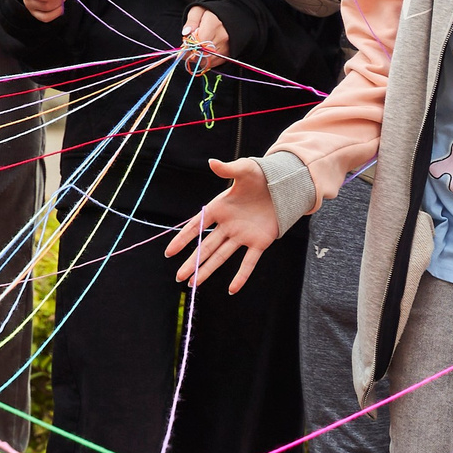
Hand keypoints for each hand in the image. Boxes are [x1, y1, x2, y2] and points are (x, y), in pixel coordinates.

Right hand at [167, 157, 283, 291]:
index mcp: (219, 208)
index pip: (196, 227)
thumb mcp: (244, 169)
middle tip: (178, 277)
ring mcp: (242, 235)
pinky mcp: (259, 242)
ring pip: (221, 257)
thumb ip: (228, 169)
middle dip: (191, 263)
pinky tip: (232, 289)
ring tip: (193, 284)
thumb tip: (212, 162)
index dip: (182, 239)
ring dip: (207, 270)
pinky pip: (249, 262)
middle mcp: (227, 225)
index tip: (169, 252)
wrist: (283, 184)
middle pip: (205, 247)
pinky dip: (241, 276)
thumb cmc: (260, 175)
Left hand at [182, 6, 228, 74]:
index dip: (188, 47)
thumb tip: (185, 33)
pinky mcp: (230, 53)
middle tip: (187, 50)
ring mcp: (228, 45)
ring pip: (208, 60)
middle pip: (203, 53)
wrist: (231, 14)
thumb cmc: (211, 12)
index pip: (199, 42)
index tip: (182, 47)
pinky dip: (206, 61)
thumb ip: (191, 21)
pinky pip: (215, 63)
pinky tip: (203, 53)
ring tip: (195, 50)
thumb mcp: (197, 10)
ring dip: (198, 58)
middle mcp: (223, 36)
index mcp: (214, 24)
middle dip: (192, 54)